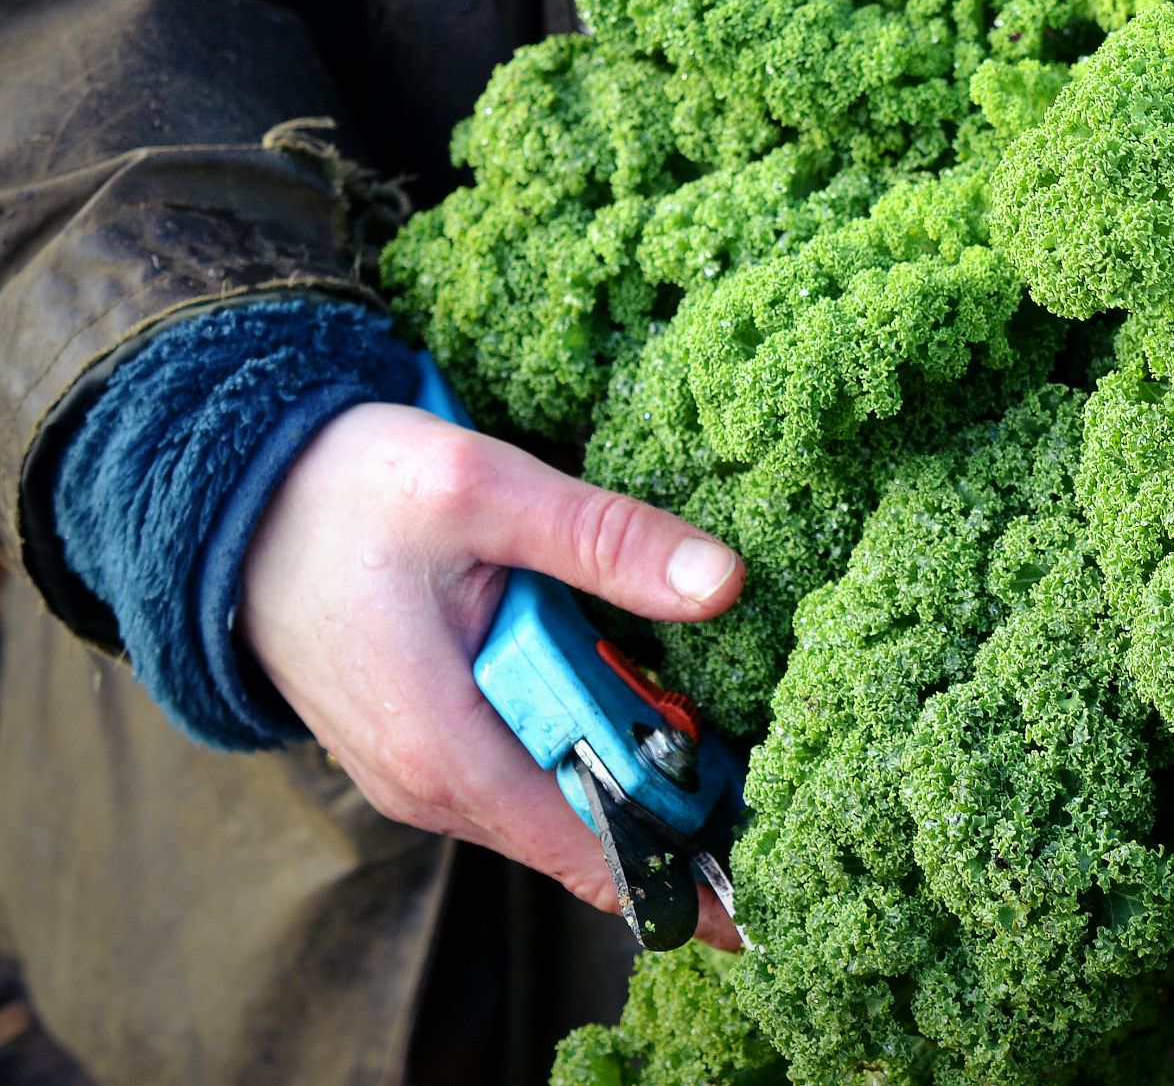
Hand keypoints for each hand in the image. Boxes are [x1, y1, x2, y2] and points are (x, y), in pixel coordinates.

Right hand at [240, 402, 746, 949]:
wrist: (232, 497)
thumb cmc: (344, 492)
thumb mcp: (484, 489)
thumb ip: (604, 538)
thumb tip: (724, 581)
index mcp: (447, 750)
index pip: (591, 849)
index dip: (685, 858)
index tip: (768, 852)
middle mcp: (431, 790)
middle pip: (589, 828)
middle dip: (679, 802)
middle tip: (765, 758)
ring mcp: (424, 776)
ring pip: (560, 799)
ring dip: (634, 765)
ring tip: (715, 725)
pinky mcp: (427, 747)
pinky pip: (527, 768)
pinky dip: (585, 742)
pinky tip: (634, 693)